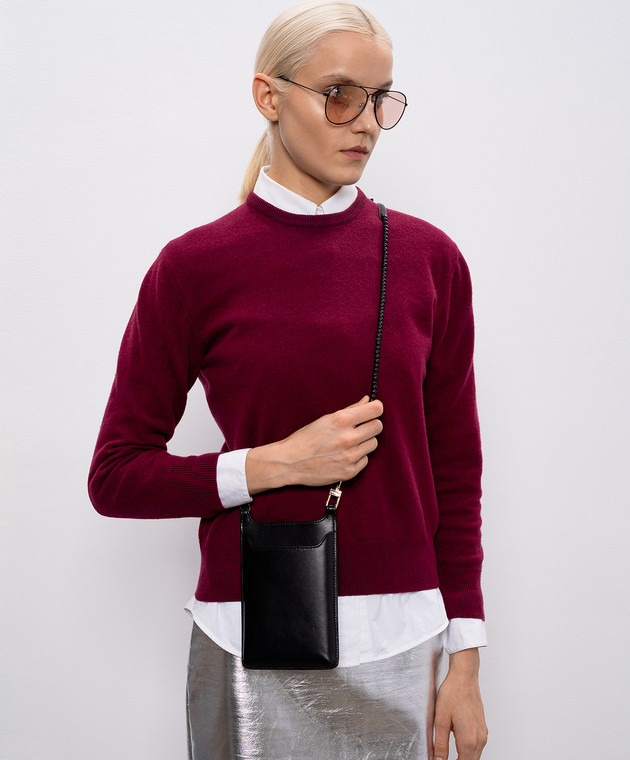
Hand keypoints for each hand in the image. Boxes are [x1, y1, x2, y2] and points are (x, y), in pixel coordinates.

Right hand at [245, 396, 383, 492]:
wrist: (290, 463)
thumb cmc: (305, 439)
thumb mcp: (326, 419)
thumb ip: (350, 410)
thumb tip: (367, 401)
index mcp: (341, 420)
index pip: (376, 409)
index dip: (376, 408)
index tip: (373, 410)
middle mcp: (348, 438)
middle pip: (378, 426)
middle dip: (371, 424)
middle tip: (360, 427)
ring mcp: (350, 456)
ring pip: (374, 443)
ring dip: (365, 441)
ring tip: (349, 442)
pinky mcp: (350, 471)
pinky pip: (365, 460)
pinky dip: (358, 457)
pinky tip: (344, 455)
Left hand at [433, 649, 486, 759]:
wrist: (464, 677)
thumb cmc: (453, 693)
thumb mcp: (441, 720)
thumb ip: (440, 744)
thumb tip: (437, 759)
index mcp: (469, 740)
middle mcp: (479, 739)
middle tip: (443, 757)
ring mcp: (483, 733)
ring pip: (475, 756)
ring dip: (463, 757)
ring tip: (449, 752)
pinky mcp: (482, 728)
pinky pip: (477, 746)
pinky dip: (468, 749)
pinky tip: (457, 742)